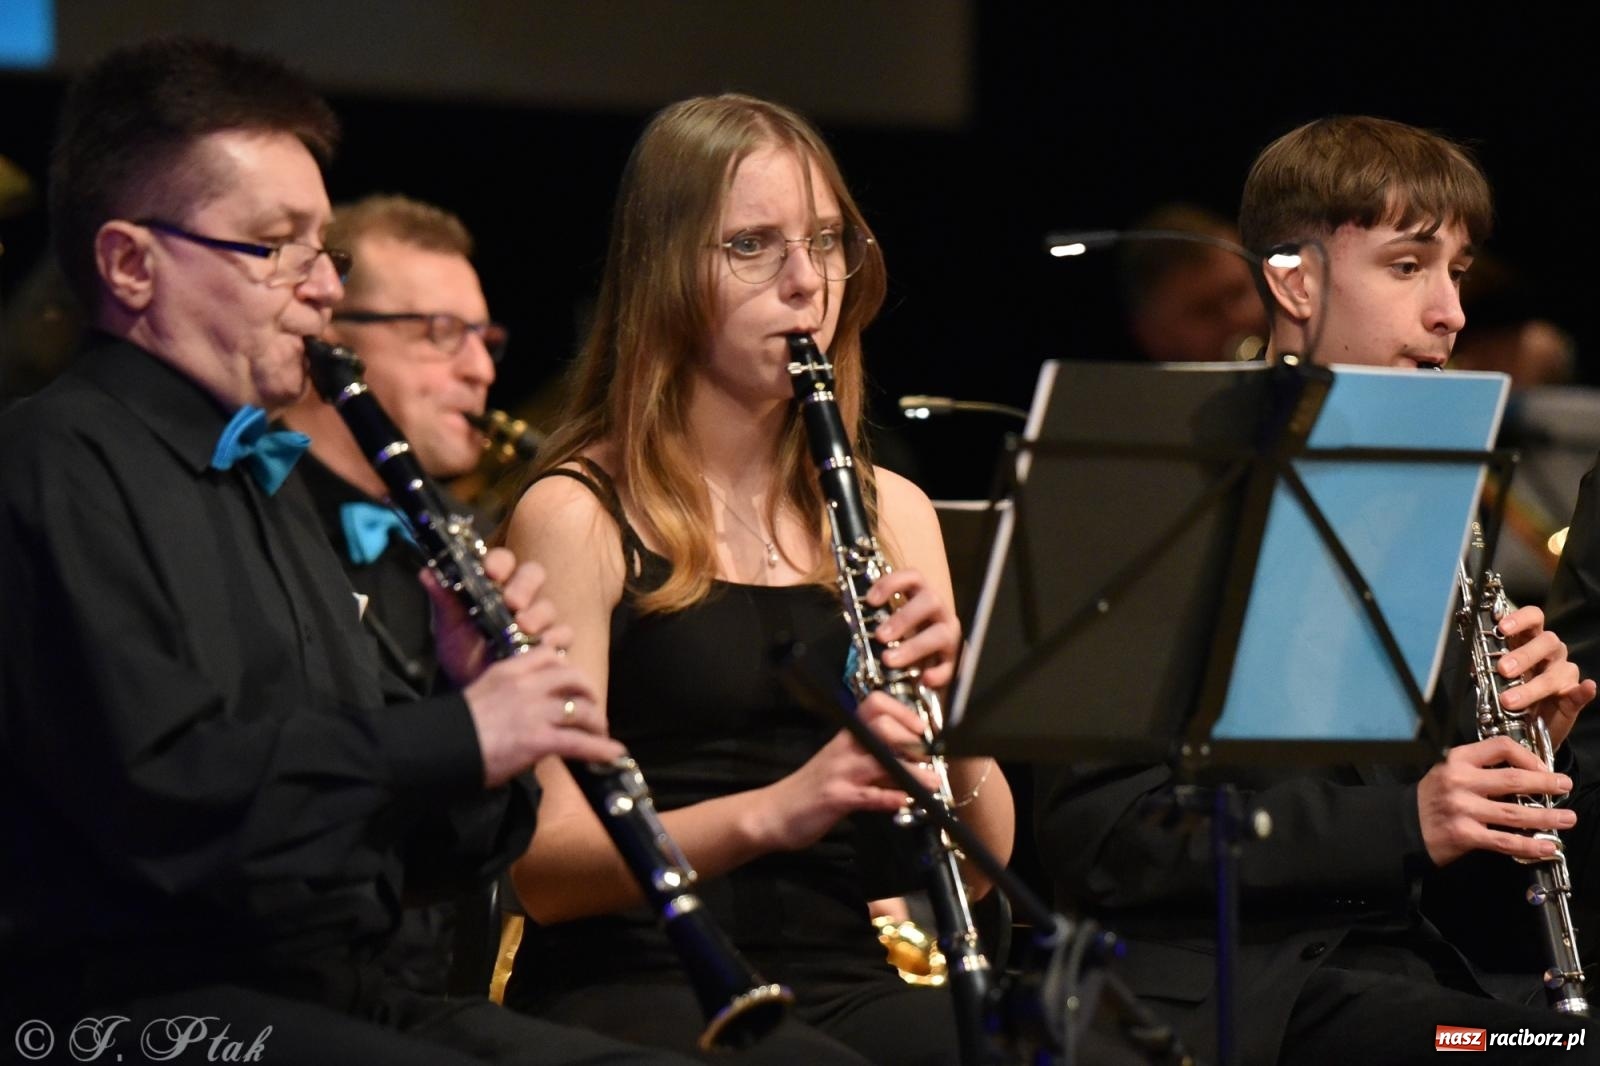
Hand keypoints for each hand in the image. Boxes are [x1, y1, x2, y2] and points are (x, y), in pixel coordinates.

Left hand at [425, 548, 563, 684]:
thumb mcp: (448, 626)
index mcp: (493, 586)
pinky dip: (555, 637)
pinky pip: (563, 633)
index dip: (500, 562)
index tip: (491, 572)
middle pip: (533, 574)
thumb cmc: (462, 653)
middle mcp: (519, 599)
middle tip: (513, 601)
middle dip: (525, 585)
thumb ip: (443, 599)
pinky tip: (542, 645)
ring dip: (538, 614)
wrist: (473, 688)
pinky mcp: (551, 643)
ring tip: (523, 628)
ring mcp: (537, 620)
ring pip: (548, 605)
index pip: (503, 561)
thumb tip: (427, 572)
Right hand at [463, 645, 620, 787]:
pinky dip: (601, 748)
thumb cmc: (454, 729)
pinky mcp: (538, 740)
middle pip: (573, 677)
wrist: (438, 748)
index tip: (570, 681)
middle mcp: (526, 686)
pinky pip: (579, 742)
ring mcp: (534, 712)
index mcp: (508, 670)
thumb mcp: (481, 695)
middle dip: (588, 692)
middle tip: (591, 707)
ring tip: (600, 733)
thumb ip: (507, 693)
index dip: (566, 666)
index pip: (549, 654)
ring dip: (596, 721)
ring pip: (581, 709)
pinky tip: (613, 753)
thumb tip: (527, 707)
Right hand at [751, 692, 939, 851]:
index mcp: (846, 738)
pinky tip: (904, 801)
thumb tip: (911, 764)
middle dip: (911, 740)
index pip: (874, 706)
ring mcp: (839, 772)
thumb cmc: (810, 789)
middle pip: (881, 727)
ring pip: (880, 761)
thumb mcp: (843, 768)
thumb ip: (874, 765)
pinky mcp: (836, 798)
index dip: (901, 711)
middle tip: (929, 756)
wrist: (773, 812)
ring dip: (911, 771)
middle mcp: (843, 749)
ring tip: (932, 781)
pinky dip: (889, 798)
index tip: (920, 726)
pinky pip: (868, 796)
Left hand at [867, 568, 960, 688]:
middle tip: (880, 636)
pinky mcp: (955, 660)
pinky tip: (925, 679)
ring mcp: (949, 634)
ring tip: (889, 660)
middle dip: (904, 618)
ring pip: (941, 634)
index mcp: (921, 596)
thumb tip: (852, 618)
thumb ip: (876, 620)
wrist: (927, 663)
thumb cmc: (903, 637)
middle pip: (930, 601)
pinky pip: (952, 666)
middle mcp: (939, 611)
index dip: (892, 583)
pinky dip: (939, 672)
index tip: (870, 600)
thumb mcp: (891, 623)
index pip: (913, 577)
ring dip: (914, 646)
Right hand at [1417, 735, 1576, 866]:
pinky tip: (1546, 846)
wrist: (1404, 826)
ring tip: (1566, 818)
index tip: (1543, 767)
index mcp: (1457, 760)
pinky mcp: (1464, 834)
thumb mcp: (1449, 771)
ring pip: (1514, 813)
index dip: (1528, 756)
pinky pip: (1505, 841)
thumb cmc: (1432, 799)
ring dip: (1546, 817)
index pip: (1500, 747)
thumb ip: (1481, 769)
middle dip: (1546, 784)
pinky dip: (1530, 845)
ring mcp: (1462, 809)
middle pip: (1513, 779)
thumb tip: (1525, 774)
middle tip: (1564, 786)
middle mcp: (1459, 781)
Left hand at [1495, 604, 1596, 750]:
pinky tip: (1585, 688)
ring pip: (1558, 670)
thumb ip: (1484, 665)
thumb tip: (1470, 662)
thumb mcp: (1494, 676)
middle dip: (1523, 655)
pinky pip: (1582, 691)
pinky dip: (1584, 690)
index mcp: (1529, 640)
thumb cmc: (1511, 690)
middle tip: (1503, 669)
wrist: (1526, 725)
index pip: (1533, 618)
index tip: (1502, 627)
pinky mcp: (1574, 696)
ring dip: (1533, 685)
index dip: (1520, 619)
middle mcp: (1550, 652)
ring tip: (1509, 700)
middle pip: (1546, 641)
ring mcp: (1564, 673)